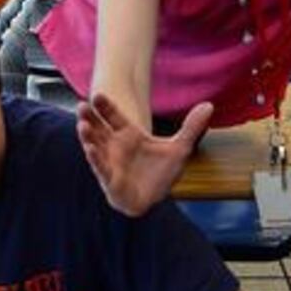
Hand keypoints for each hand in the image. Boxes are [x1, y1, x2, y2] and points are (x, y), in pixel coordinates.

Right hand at [77, 94, 210, 216]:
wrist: (154, 197)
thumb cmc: (161, 172)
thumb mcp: (180, 148)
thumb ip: (192, 127)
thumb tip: (209, 105)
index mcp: (128, 134)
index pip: (113, 116)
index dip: (106, 106)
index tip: (98, 93)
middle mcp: (115, 146)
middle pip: (98, 128)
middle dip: (89, 117)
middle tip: (81, 105)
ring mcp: (110, 162)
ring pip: (95, 146)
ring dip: (87, 136)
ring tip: (81, 125)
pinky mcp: (110, 180)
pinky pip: (101, 168)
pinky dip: (96, 159)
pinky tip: (90, 149)